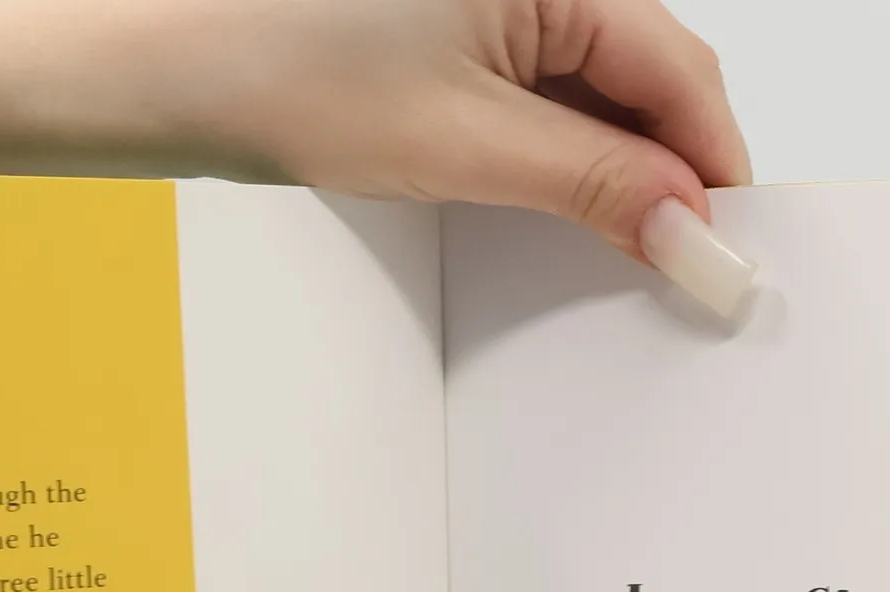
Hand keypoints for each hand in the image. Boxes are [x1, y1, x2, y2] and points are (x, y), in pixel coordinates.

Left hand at [0, 0, 750, 261]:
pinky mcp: (460, 24)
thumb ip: (597, 187)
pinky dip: (557, 148)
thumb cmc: (282, 68)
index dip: (712, 170)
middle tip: (672, 270)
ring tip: (607, 247)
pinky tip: (552, 205)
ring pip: (597, 87)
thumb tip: (692, 231)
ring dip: (610, 168)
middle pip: (647, 76)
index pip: (682, 71)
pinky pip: (542, 86)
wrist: (165, 63)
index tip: (724, 253)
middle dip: (664, 174)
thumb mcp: (465, 145)